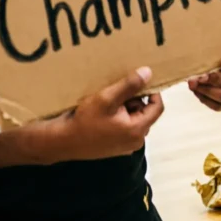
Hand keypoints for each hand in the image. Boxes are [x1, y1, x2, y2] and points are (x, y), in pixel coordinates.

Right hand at [44, 67, 163, 162]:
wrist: (62, 141)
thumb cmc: (85, 120)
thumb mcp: (107, 98)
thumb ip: (130, 85)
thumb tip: (149, 72)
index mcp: (137, 131)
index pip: (157, 107)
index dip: (152, 92)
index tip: (139, 82)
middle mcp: (135, 142)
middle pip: (146, 112)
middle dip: (135, 100)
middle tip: (117, 93)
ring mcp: (125, 146)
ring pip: (135, 118)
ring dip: (126, 108)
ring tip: (109, 102)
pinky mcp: (115, 147)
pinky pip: (126, 127)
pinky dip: (119, 117)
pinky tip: (105, 112)